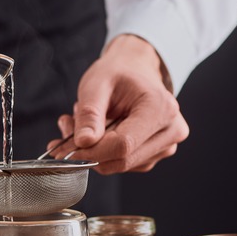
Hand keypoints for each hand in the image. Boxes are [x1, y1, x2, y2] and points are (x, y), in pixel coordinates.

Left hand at [46, 35, 188, 173]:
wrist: (134, 70)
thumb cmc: (117, 74)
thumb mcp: (96, 85)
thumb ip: (89, 115)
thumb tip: (83, 143)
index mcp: (161, 109)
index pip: (123, 145)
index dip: (91, 152)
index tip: (65, 148)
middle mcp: (171, 131)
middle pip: (122, 159)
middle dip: (88, 152)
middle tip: (66, 131)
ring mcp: (166, 146)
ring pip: (120, 165)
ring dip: (92, 153)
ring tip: (79, 125)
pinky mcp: (154, 155)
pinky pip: (122, 165)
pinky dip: (102, 155)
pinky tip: (94, 133)